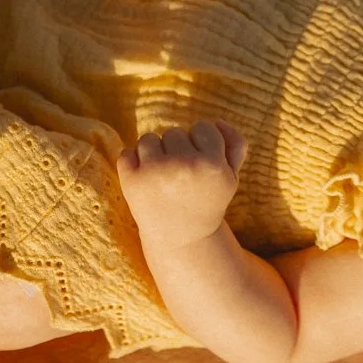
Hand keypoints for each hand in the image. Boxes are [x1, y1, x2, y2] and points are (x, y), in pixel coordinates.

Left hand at [117, 120, 247, 245]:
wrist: (182, 240)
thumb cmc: (207, 202)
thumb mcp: (231, 177)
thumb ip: (235, 144)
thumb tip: (217, 121)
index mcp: (214, 165)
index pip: (204, 127)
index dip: (202, 145)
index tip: (201, 166)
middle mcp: (186, 167)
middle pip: (175, 132)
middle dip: (177, 150)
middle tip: (181, 178)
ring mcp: (157, 173)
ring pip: (149, 139)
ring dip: (153, 154)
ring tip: (162, 179)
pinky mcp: (132, 181)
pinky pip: (127, 153)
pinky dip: (132, 164)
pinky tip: (145, 182)